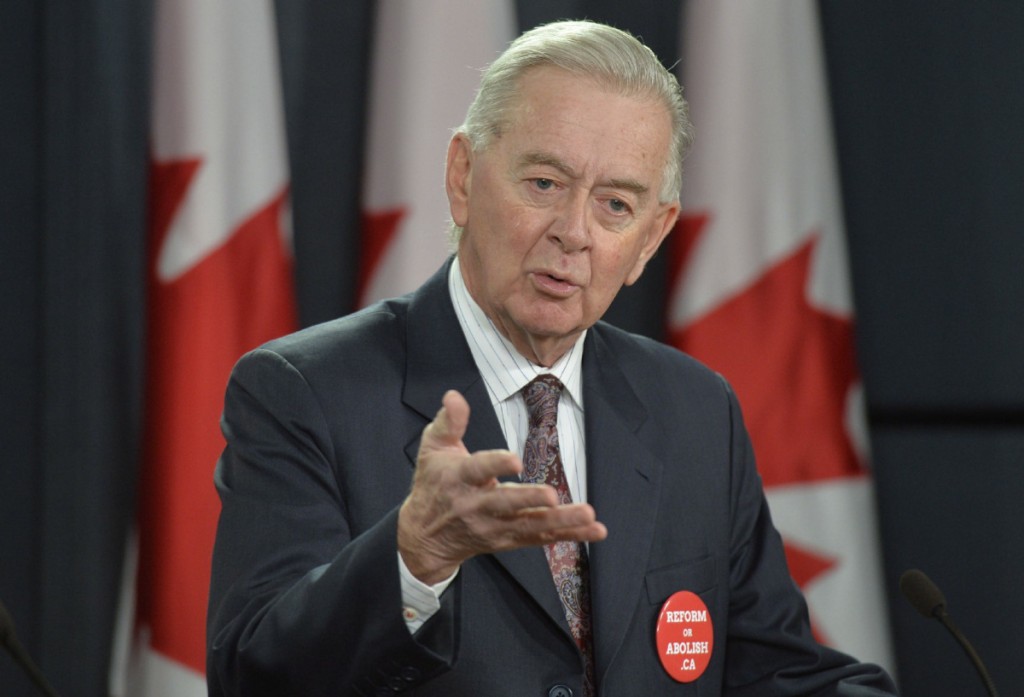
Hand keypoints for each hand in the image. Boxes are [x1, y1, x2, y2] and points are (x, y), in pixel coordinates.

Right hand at [397, 390, 606, 583]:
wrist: (424, 536)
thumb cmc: (433, 484)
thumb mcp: (433, 448)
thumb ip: (449, 422)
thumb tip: (455, 395)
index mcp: (459, 479)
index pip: (478, 470)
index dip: (495, 465)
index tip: (515, 460)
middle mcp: (477, 506)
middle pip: (505, 504)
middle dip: (528, 499)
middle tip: (551, 495)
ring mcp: (494, 526)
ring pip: (530, 525)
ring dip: (562, 521)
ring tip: (588, 516)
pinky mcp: (509, 540)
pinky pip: (541, 538)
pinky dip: (570, 535)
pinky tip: (595, 531)